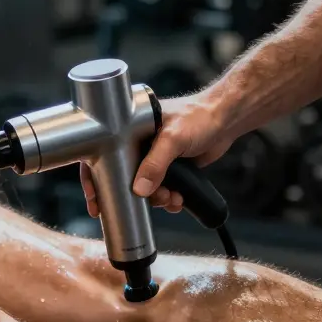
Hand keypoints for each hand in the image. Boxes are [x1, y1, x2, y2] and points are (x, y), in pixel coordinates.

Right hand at [81, 91, 237, 216]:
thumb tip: (139, 190)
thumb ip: (155, 164)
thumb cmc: (199, 116)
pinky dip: (169, 198)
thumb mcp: (173, 138)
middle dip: (133, 195)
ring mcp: (153, 156)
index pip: (102, 152)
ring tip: (170, 199)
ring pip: (144, 187)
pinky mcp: (169, 167)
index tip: (96, 202)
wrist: (226, 120)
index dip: (95, 178)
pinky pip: (161, 189)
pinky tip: (178, 199)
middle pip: (123, 176)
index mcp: (130, 127)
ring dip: (156, 199)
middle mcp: (138, 142)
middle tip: (140, 206)